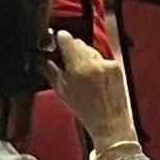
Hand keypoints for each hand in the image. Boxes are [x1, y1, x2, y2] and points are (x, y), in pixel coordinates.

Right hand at [52, 31, 136, 146]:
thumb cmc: (86, 111)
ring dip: (84, 57)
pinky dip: (97, 64)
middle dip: (72, 50)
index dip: (60, 38)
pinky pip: (102, 58)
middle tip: (68, 62)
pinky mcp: (116, 66)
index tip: (57, 39)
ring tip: (82, 74)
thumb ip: (50, 71)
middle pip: (79, 43)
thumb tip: (43, 59)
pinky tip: (95, 77)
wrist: (109, 121)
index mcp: (78, 68)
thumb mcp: (62, 92)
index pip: (67, 39)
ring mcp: (107, 63)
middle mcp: (94, 63)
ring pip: (91, 50)